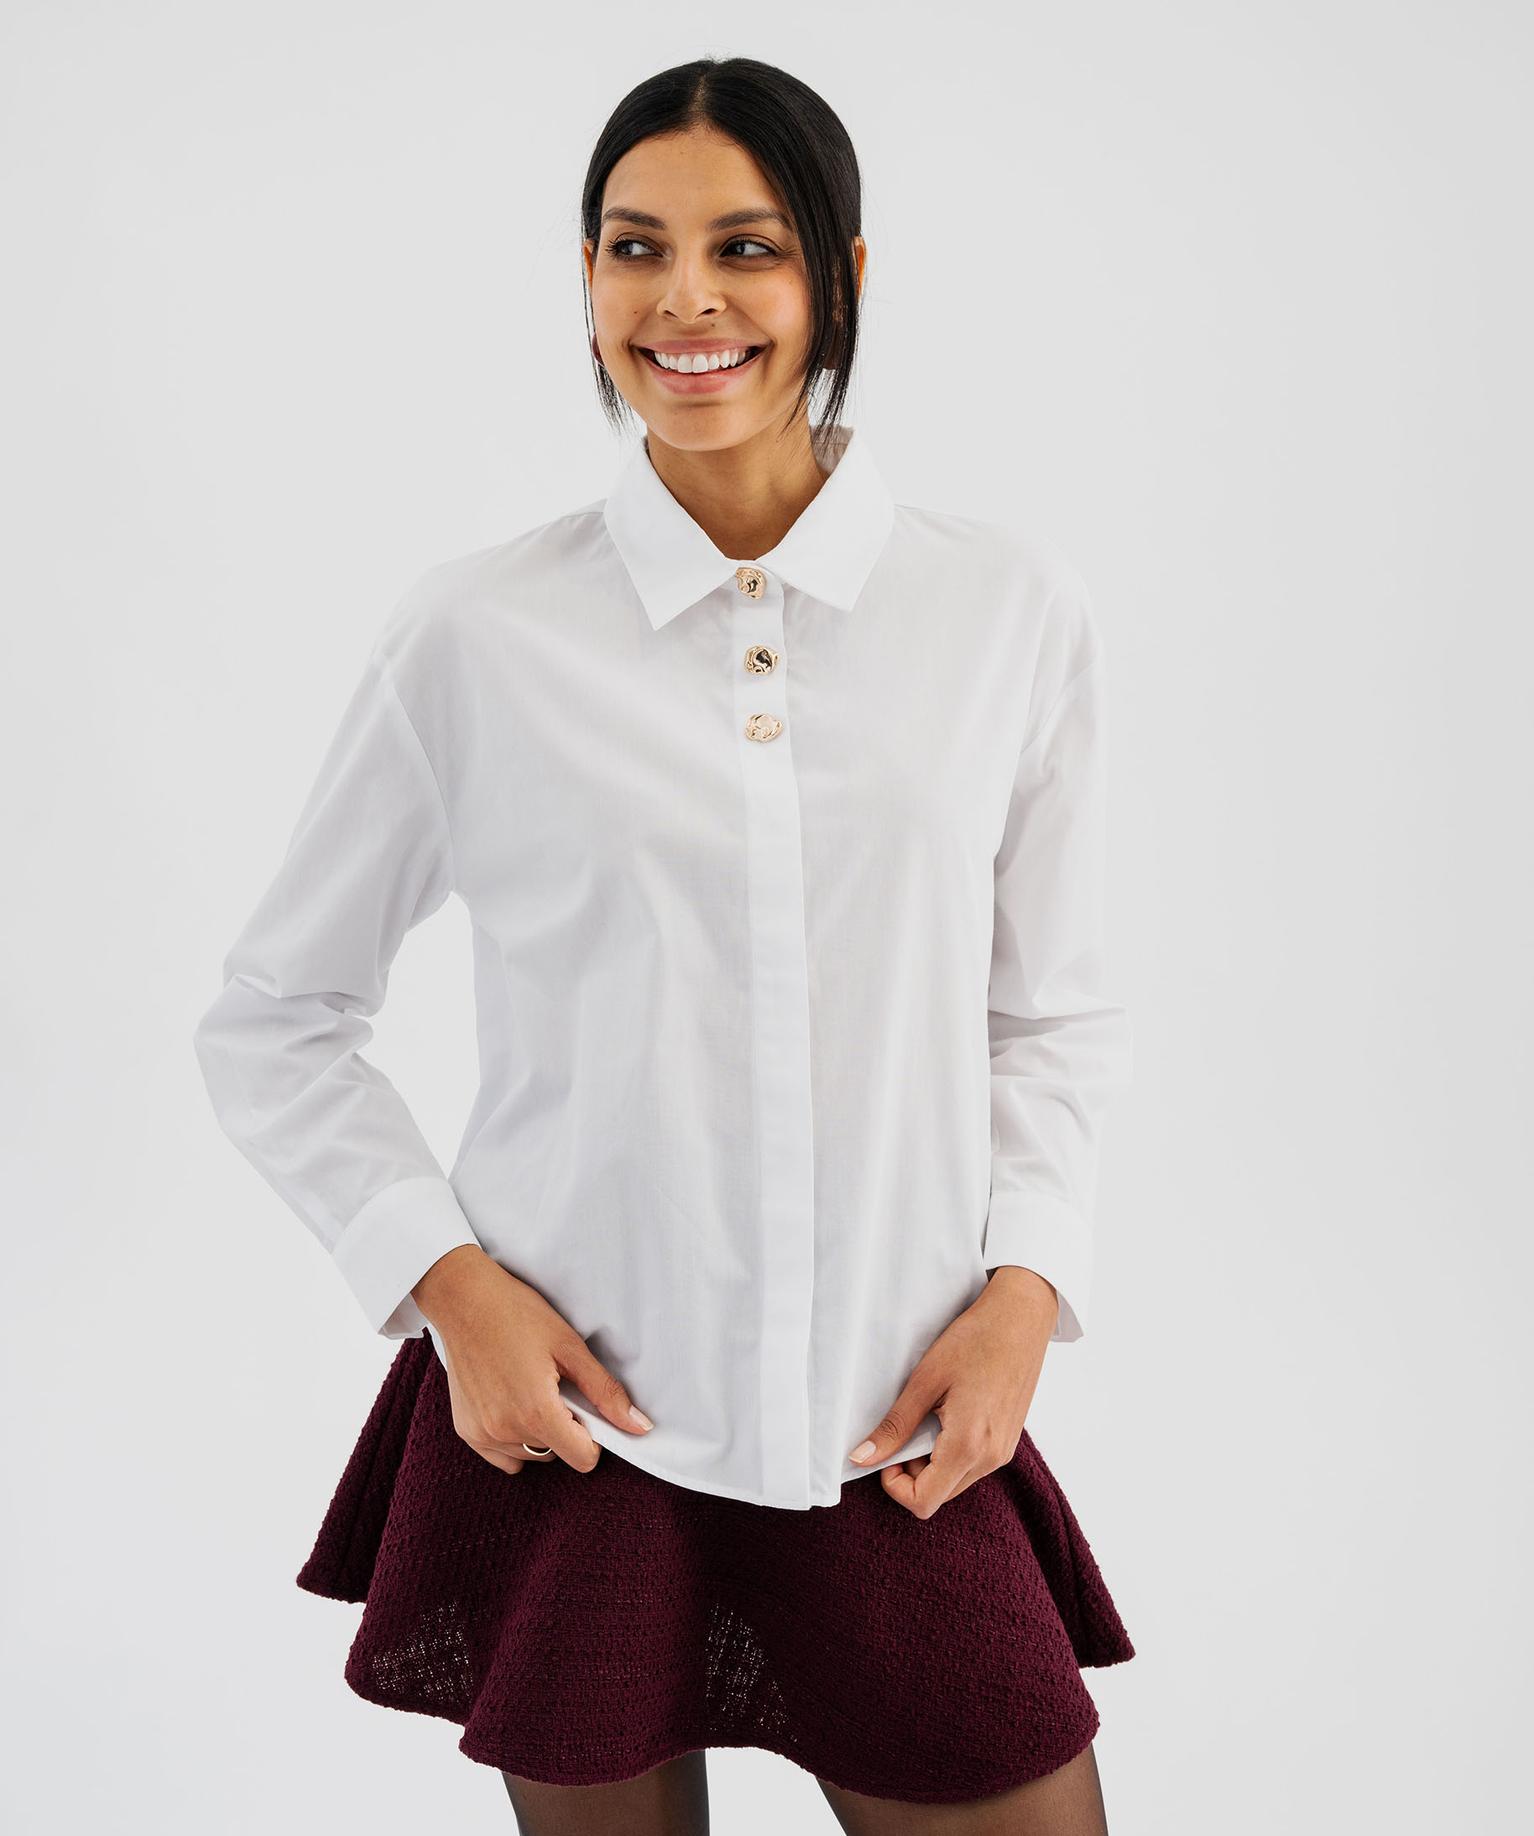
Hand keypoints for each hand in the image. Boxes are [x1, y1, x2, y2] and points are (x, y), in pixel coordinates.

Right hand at [410, 1245, 653, 1475]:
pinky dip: (513, 1439)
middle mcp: (506, 1432)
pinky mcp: (466, 1431)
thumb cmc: (518, 1314)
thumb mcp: (570, 1347)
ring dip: (538, 1434)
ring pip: (530, 1455)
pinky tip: (511, 1404)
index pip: (583, 1458)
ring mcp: (483, 1434)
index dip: (593, 1436)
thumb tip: (640, 1427)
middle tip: (555, 1386)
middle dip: (565, 1428)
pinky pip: (502, 1456)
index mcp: (537, 1413)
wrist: (464, 1299)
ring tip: (530, 1389)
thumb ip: (605, 1392)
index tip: (584, 1406)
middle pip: (557, 1455)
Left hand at [846, 1265, 1058, 1518]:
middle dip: (912, 1473)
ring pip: (955, 1482)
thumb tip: (861, 1458)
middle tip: (904, 1430)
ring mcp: (1003, 1452)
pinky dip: (952, 1452)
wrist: (1021, 1317)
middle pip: (939, 1496)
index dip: (895, 1485)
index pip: (924, 1502)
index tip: (886, 1452)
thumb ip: (894, 1426)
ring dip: (932, 1462)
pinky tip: (948, 1414)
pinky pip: (973, 1465)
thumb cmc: (974, 1340)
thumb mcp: (925, 1381)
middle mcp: (991, 1458)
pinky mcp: (1008, 1441)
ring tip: (928, 1416)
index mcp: (968, 1446)